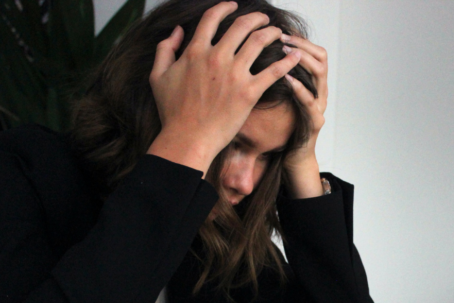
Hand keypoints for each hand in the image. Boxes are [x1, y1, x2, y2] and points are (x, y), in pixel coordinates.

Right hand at [146, 2, 301, 175]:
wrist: (187, 138)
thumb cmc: (172, 112)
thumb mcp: (158, 76)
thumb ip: (165, 49)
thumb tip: (177, 31)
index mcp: (195, 51)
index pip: (212, 18)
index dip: (225, 7)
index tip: (234, 6)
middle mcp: (216, 57)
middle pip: (241, 25)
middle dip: (256, 18)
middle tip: (264, 19)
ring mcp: (234, 74)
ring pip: (259, 41)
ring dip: (272, 33)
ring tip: (278, 33)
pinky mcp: (249, 92)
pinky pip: (274, 71)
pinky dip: (287, 61)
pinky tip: (295, 55)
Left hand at [280, 34, 327, 198]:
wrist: (293, 158)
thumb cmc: (284, 128)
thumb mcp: (280, 98)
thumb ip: (276, 79)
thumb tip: (258, 56)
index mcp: (313, 84)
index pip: (315, 52)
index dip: (301, 40)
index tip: (282, 32)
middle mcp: (320, 92)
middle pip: (321, 58)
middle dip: (301, 45)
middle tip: (282, 38)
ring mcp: (320, 106)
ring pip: (320, 74)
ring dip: (302, 60)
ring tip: (285, 53)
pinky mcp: (315, 122)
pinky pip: (310, 101)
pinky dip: (299, 88)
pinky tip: (287, 79)